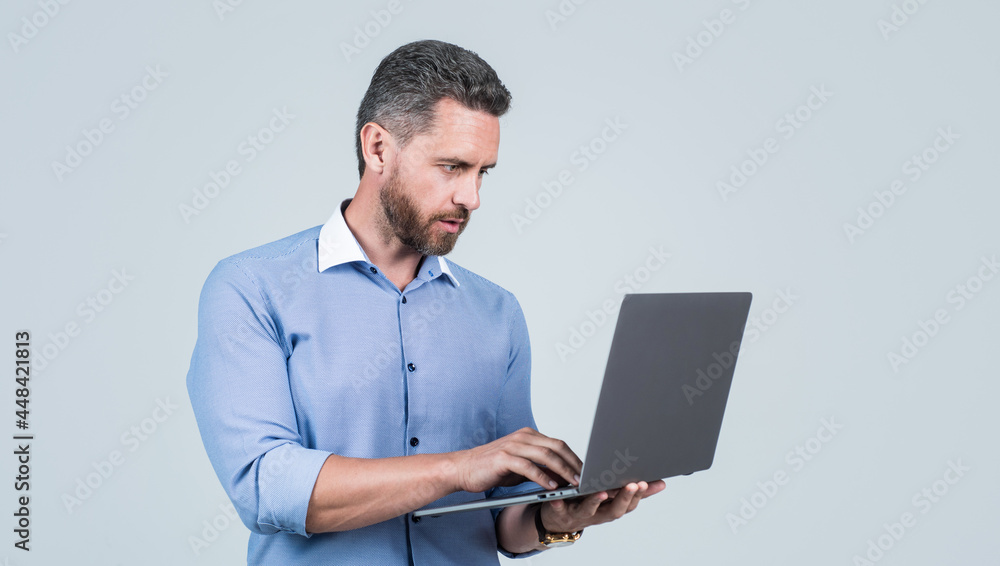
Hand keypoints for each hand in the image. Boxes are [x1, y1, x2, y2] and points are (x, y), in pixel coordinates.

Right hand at [450, 427, 581, 492]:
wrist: (463, 468)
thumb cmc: (492, 468)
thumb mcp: (521, 467)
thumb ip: (540, 468)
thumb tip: (563, 477)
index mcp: (528, 436)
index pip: (558, 444)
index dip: (574, 458)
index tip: (586, 472)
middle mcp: (523, 437)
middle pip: (556, 447)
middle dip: (573, 463)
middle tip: (585, 479)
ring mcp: (513, 446)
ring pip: (545, 455)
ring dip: (562, 470)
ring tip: (573, 483)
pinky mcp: (503, 458)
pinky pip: (528, 467)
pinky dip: (542, 476)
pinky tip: (552, 486)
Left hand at [539, 479, 666, 532]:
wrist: (559, 521)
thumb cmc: (588, 504)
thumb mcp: (612, 499)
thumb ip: (631, 491)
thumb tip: (660, 483)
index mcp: (611, 508)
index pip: (629, 504)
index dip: (639, 495)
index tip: (647, 483)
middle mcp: (598, 514)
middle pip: (614, 510)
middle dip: (625, 497)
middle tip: (634, 485)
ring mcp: (580, 514)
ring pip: (590, 510)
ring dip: (596, 501)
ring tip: (601, 492)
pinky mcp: (561, 513)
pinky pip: (560, 509)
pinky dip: (560, 504)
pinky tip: (559, 498)